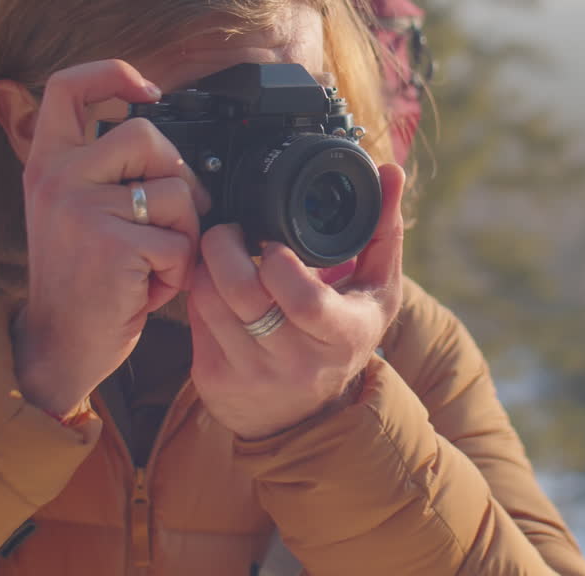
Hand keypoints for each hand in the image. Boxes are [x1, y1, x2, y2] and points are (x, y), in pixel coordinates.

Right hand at [14, 60, 209, 416]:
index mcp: (48, 163)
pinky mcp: (110, 245)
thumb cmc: (82, 280)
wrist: (59, 346)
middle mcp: (57, 178)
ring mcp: (80, 209)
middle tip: (168, 222)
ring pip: (176, 192)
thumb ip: (104, 170)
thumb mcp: (75, 211)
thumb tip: (162, 135)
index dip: (112, 73)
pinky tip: (149, 288)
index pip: (66, 86)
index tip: (146, 91)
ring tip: (153, 262)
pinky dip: (179, 272)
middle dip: (176, 179)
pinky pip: (180, 242)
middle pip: (146, 135)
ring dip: (183, 234)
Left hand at [186, 163, 406, 439]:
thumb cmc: (344, 336)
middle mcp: (296, 363)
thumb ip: (382, 229)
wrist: (305, 415)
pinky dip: (198, 290)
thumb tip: (390, 170)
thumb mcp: (375, 291)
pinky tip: (215, 284)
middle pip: (243, 294)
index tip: (273, 241)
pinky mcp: (214, 379)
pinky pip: (193, 318)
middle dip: (226, 247)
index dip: (280, 263)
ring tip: (223, 252)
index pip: (304, 301)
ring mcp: (251, 374)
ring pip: (208, 300)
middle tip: (232, 230)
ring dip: (207, 265)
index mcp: (342, 336)